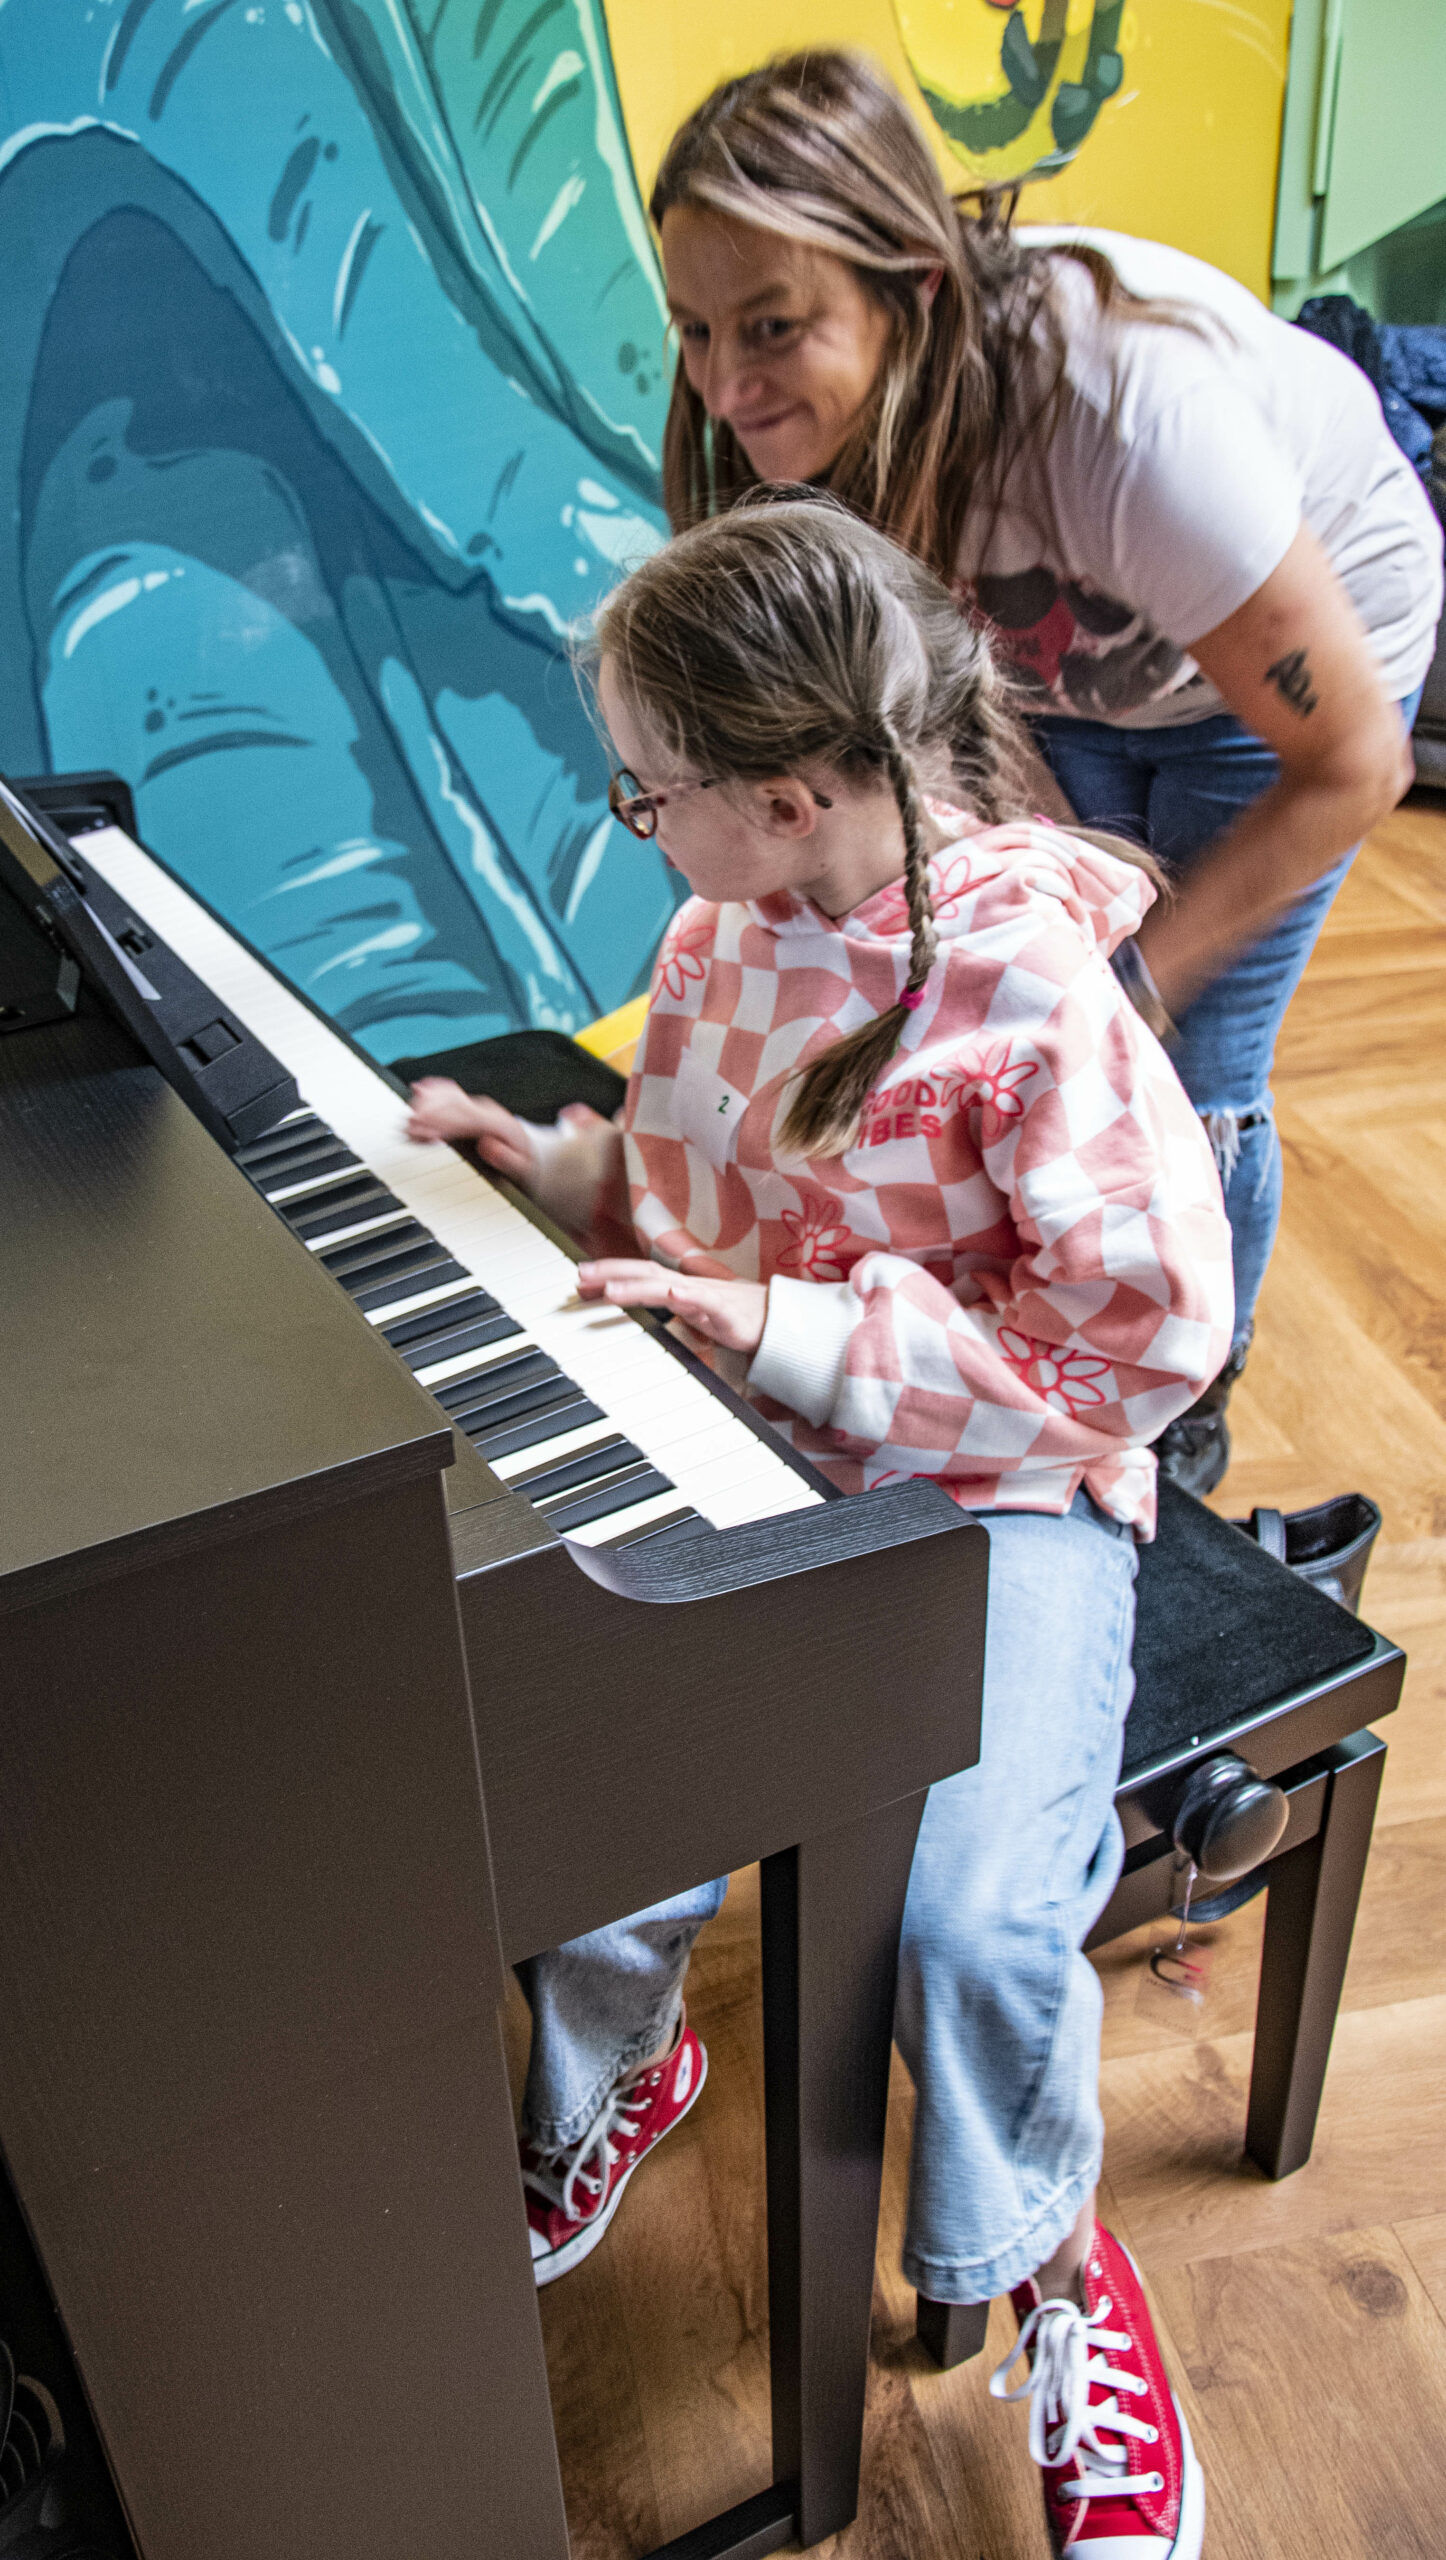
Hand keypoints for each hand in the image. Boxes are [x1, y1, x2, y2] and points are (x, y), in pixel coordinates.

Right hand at [405, 1077, 534, 1183]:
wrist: (530, 1150)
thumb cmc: (523, 1160)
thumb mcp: (522, 1167)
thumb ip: (506, 1159)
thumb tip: (487, 1146)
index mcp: (497, 1123)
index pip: (464, 1119)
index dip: (441, 1123)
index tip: (422, 1130)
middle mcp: (486, 1110)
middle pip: (452, 1104)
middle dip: (427, 1114)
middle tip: (407, 1126)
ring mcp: (477, 1106)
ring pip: (448, 1095)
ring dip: (426, 1102)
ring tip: (407, 1117)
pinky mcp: (470, 1106)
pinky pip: (450, 1093)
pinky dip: (433, 1090)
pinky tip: (418, 1089)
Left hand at [577, 1259, 767, 1355]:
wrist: (776, 1321)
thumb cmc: (729, 1315)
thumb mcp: (688, 1311)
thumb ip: (659, 1307)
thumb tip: (626, 1306)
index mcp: (677, 1287)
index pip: (637, 1274)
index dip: (609, 1272)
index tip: (578, 1278)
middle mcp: (687, 1286)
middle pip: (645, 1272)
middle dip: (612, 1272)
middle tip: (581, 1275)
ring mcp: (706, 1297)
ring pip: (667, 1287)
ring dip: (638, 1287)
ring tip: (611, 1289)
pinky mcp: (726, 1312)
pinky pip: (706, 1302)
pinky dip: (689, 1297)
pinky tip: (674, 1293)